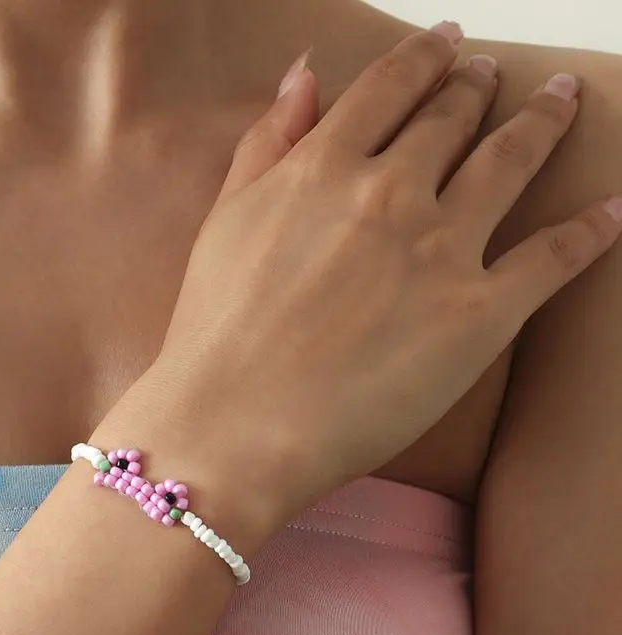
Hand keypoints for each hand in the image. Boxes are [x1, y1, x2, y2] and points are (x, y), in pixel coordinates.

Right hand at [111, 26, 620, 544]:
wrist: (236, 427)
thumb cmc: (215, 337)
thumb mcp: (224, 224)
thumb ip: (265, 145)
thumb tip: (304, 76)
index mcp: (324, 169)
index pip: (388, 89)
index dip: (423, 56)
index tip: (444, 42)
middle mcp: (390, 193)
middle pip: (453, 117)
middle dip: (478, 86)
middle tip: (493, 73)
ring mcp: (441, 251)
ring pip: (510, 162)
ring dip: (542, 121)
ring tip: (561, 99)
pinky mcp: (480, 315)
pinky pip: (552, 257)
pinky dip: (591, 230)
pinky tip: (612, 210)